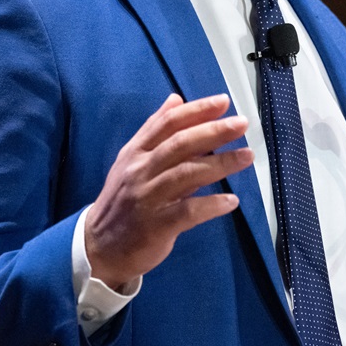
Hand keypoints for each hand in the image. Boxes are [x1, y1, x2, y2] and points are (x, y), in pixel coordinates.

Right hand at [85, 93, 252, 289]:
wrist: (98, 246)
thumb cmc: (122, 200)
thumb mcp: (131, 160)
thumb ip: (155, 130)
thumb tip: (176, 99)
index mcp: (135, 152)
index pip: (167, 123)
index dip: (196, 110)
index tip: (223, 102)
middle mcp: (140, 171)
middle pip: (180, 144)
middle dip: (213, 131)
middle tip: (241, 124)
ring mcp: (147, 198)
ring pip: (187, 174)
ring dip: (220, 164)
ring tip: (246, 156)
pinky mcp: (155, 226)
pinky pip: (188, 211)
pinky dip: (211, 204)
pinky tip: (231, 201)